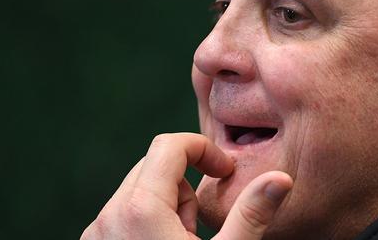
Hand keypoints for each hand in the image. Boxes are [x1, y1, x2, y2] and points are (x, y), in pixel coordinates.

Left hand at [81, 133, 292, 239]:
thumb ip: (252, 215)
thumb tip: (281, 180)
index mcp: (139, 210)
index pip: (169, 146)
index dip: (204, 149)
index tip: (226, 173)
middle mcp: (108, 217)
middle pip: (154, 167)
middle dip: (186, 185)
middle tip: (202, 227)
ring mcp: (96, 235)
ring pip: (139, 191)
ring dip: (168, 206)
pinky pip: (125, 214)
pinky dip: (149, 222)